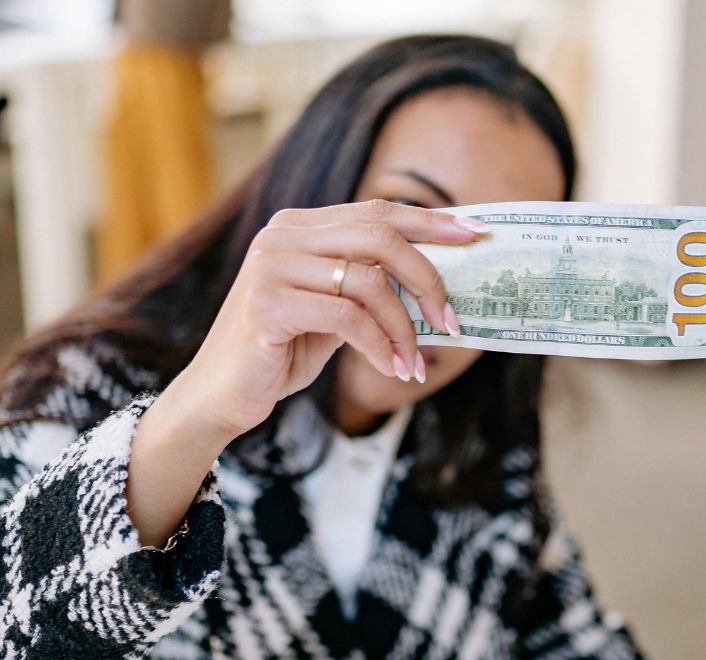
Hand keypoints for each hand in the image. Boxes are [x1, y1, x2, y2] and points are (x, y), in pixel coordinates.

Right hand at [169, 199, 486, 441]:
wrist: (222, 394)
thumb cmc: (284, 350)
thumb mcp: (335, 310)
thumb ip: (370, 286)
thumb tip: (439, 283)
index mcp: (299, 227)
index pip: (377, 211)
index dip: (431, 221)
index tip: (476, 233)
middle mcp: (282, 236)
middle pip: (380, 237)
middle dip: (427, 279)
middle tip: (452, 320)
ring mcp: (270, 267)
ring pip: (368, 282)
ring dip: (404, 327)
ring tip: (414, 362)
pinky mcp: (267, 306)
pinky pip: (347, 318)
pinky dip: (380, 346)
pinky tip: (392, 369)